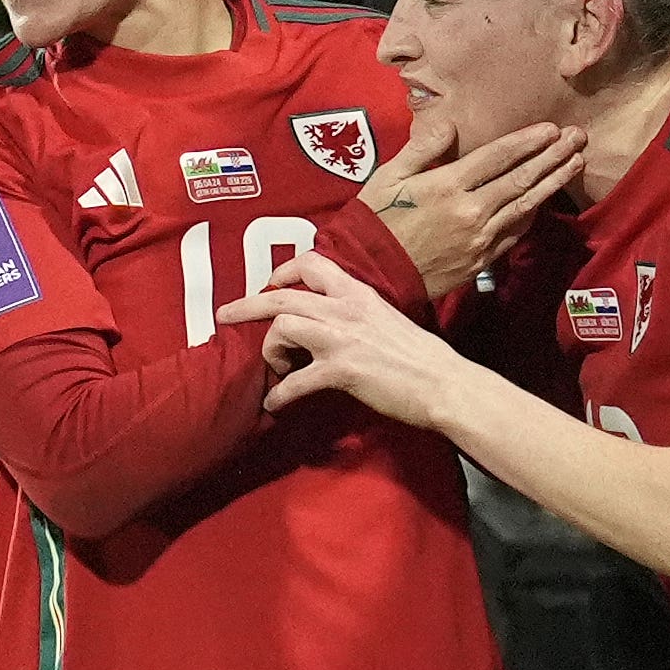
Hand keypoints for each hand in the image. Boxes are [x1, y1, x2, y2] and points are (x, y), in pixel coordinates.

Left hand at [225, 248, 458, 426]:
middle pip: (282, 296)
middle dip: (247, 305)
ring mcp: (341, 339)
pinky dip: (279, 395)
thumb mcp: (389, 321)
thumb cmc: (424, 359)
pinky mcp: (341, 371)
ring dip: (271, 351)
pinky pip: (295, 382)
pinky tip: (276, 405)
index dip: (283, 271)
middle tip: (225, 315)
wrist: (444, 384)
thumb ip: (361, 317)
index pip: (312, 264)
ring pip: (282, 328)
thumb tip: (341, 329)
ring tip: (280, 369)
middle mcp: (345, 309)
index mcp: (359, 294)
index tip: (271, 282)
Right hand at [357, 114, 583, 298]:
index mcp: (447, 185)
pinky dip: (532, 215)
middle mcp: (470, 211)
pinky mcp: (480, 260)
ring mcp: (479, 239)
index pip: (497, 157)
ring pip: (525, 207)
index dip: (526, 141)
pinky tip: (546, 200)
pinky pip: (514, 234)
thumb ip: (422, 148)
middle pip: (520, 179)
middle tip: (576, 138)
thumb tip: (450, 125)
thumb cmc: (376, 220)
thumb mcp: (388, 176)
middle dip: (552, 156)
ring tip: (575, 163)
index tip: (550, 128)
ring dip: (553, 183)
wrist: (371, 273)